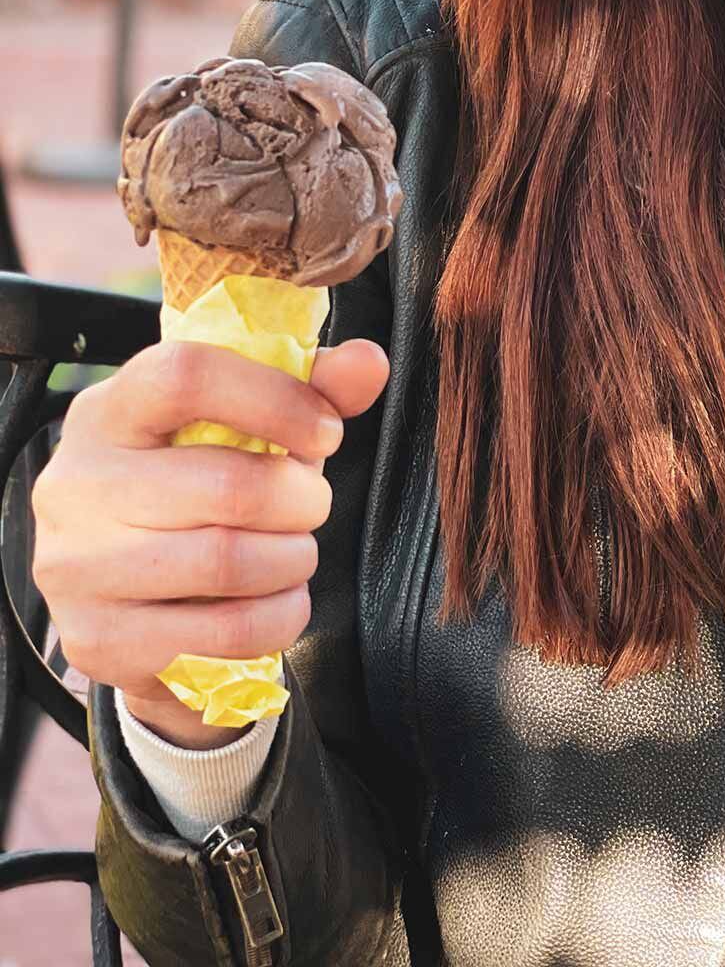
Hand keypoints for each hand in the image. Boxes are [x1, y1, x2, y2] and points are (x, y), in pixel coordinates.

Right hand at [32, 337, 389, 749]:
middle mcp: (76, 485)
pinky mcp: (98, 641)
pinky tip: (276, 600)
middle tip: (311, 504)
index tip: (326, 429)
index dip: (277, 399)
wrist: (121, 586)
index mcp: (107, 410)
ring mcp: (78, 568)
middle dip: (302, 499)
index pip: (187, 376)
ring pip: (228, 562)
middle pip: (228, 485)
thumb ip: (309, 388)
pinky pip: (224, 634)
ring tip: (295, 551)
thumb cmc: (193, 480)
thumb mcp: (242, 424)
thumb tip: (368, 363)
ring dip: (293, 559)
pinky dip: (277, 617)